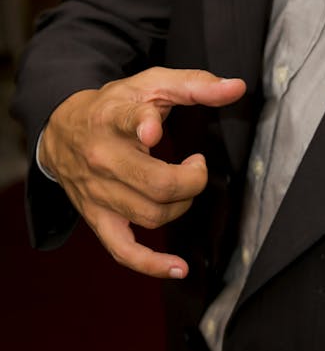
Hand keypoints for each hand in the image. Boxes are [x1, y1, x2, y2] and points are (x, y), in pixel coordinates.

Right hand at [39, 67, 245, 278]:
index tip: (154, 132)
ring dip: (182, 205)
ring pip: (150, 214)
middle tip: (196, 164)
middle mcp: (103, 157)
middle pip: (155, 182)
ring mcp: (99, 193)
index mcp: (114, 118)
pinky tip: (178, 267)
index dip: (142, 126)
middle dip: (191, 179)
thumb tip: (237, 87)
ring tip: (183, 185)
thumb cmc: (115, 105)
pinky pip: (123, 251)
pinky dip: (151, 264)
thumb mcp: (152, 83)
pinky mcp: (97, 218)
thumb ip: (196, 84)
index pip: (127, 122)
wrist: (62, 130)